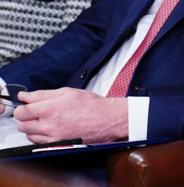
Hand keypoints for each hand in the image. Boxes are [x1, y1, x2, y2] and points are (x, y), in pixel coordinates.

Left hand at [13, 88, 127, 143]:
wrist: (107, 120)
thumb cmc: (91, 105)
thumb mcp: (67, 92)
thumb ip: (42, 94)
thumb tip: (24, 95)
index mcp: (50, 109)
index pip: (21, 112)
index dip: (22, 107)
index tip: (27, 105)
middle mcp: (49, 125)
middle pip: (22, 125)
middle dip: (26, 118)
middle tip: (37, 112)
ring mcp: (53, 137)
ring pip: (29, 135)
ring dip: (33, 128)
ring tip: (46, 120)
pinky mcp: (58, 145)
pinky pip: (39, 143)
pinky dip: (41, 136)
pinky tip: (51, 128)